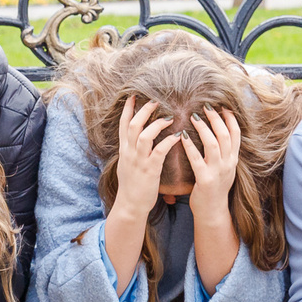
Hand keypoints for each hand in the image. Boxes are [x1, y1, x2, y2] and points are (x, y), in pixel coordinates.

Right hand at [112, 98, 172, 219]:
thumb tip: (136, 141)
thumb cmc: (132, 187)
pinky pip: (159, 151)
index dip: (128, 109)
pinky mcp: (149, 170)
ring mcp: (139, 161)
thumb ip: (132, 151)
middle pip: (133, 125)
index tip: (133, 95)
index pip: (123, 125)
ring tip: (169, 117)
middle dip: (144, 111)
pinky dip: (169, 141)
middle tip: (155, 100)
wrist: (130, 206)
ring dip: (157, 124)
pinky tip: (179, 136)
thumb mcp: (127, 165)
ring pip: (144, 135)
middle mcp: (129, 153)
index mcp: (124, 151)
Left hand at [180, 106, 241, 213]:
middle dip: (216, 118)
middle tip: (206, 106)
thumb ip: (223, 152)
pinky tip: (182, 136)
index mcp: (233, 159)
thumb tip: (217, 132)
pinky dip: (190, 146)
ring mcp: (218, 172)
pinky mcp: (205, 180)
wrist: (212, 212)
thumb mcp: (224, 168)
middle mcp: (228, 164)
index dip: (230, 118)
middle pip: (225, 135)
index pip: (236, 134)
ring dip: (203, 128)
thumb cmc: (214, 188)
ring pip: (213, 144)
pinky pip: (197, 159)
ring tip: (194, 116)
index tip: (222, 106)